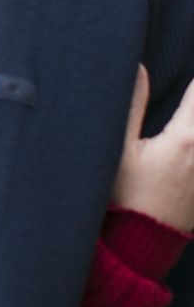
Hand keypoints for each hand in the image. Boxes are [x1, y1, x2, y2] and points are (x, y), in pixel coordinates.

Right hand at [112, 65, 193, 231]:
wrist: (141, 244)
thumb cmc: (126, 197)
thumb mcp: (120, 150)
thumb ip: (132, 104)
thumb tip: (139, 68)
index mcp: (184, 138)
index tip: (187, 62)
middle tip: (188, 98)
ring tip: (185, 115)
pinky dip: (193, 142)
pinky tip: (186, 143)